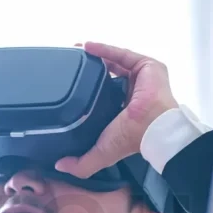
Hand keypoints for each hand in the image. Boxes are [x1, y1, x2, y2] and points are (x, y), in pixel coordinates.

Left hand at [54, 41, 177, 177]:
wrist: (153, 126)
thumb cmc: (131, 138)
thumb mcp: (101, 153)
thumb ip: (82, 164)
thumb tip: (59, 166)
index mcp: (123, 111)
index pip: (102, 97)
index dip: (86, 90)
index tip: (68, 86)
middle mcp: (131, 93)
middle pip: (107, 76)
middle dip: (89, 69)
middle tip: (70, 64)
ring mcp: (140, 78)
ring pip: (114, 62)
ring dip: (95, 56)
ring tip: (75, 51)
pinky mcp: (146, 66)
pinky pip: (122, 53)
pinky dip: (104, 49)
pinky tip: (87, 46)